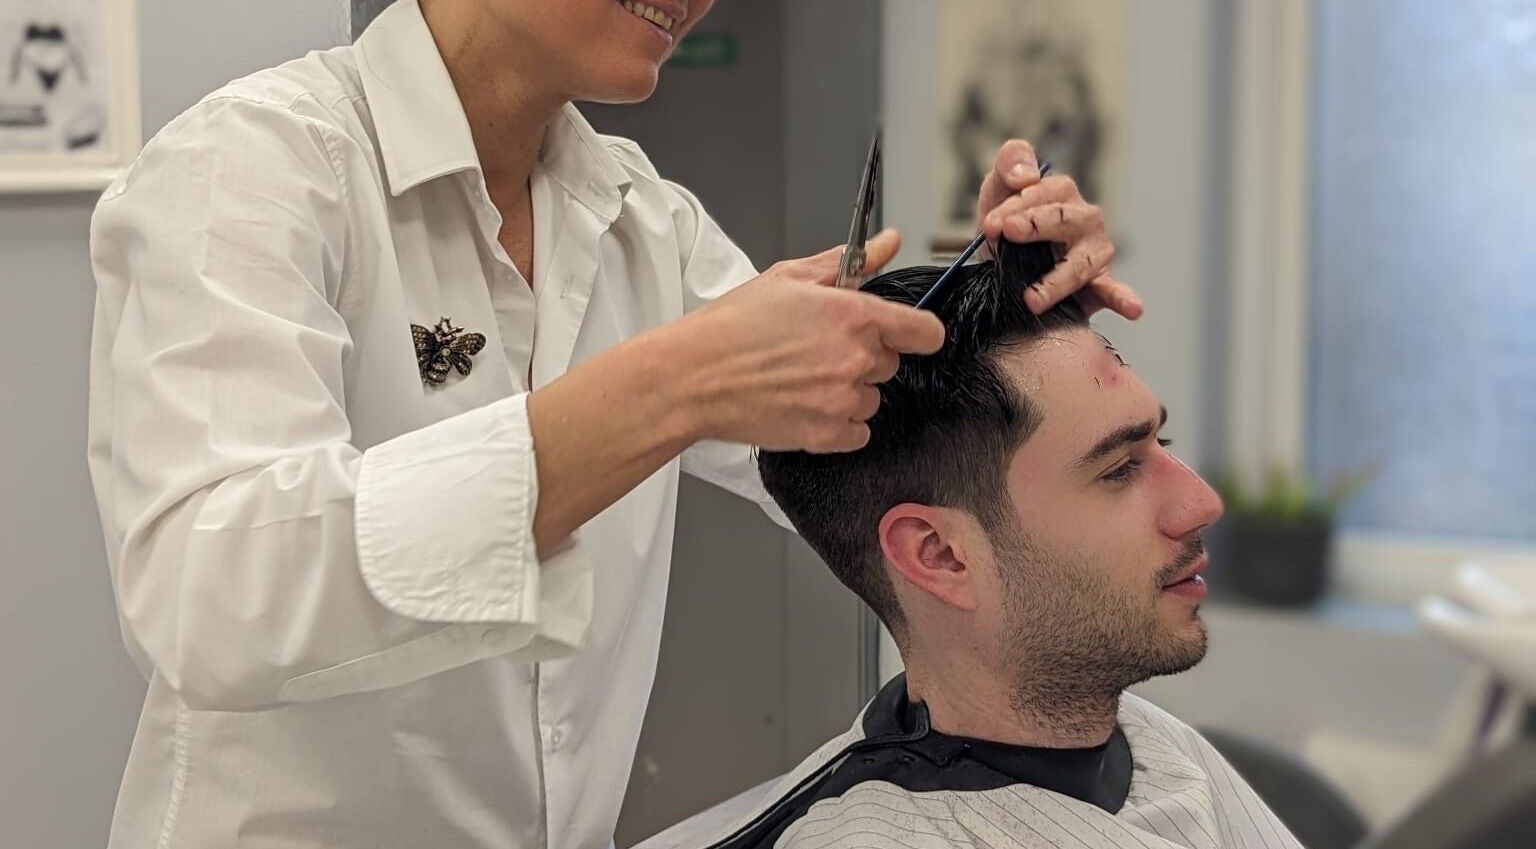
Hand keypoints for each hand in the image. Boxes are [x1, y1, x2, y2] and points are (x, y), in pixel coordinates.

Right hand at [669, 229, 944, 452]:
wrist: (693, 376)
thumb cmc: (732, 326)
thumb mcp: (789, 278)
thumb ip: (849, 262)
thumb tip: (887, 243)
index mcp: (854, 315)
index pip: (924, 331)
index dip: (918, 332)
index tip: (909, 335)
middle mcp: (855, 359)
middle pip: (890, 363)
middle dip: (863, 356)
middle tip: (819, 349)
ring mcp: (842, 400)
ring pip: (871, 398)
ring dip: (848, 390)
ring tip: (804, 377)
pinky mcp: (825, 435)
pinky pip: (856, 432)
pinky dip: (837, 423)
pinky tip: (804, 403)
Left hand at [975, 139, 1142, 318]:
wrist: (1001, 271)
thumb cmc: (1005, 228)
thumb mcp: (998, 189)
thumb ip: (1009, 163)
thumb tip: (1025, 175)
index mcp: (1061, 193)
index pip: (1044, 193)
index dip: (1015, 206)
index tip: (990, 225)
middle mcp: (1083, 219)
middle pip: (1066, 220)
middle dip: (1035, 226)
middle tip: (1008, 235)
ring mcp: (1094, 252)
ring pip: (1082, 262)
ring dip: (1057, 280)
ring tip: (1032, 299)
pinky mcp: (1099, 284)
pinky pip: (1112, 290)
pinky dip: (1123, 298)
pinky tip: (1131, 308)